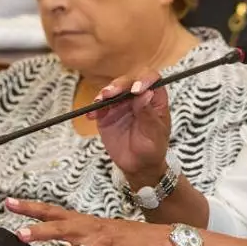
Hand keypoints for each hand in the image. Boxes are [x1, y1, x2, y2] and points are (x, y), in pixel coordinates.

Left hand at [6, 198, 174, 245]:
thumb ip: (81, 238)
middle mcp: (91, 231)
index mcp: (87, 222)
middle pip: (61, 226)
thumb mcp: (103, 233)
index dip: (32, 208)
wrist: (161, 242)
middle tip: (17, 231)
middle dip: (38, 228)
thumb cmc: (132, 239)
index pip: (54, 211)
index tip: (10, 203)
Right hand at [88, 70, 171, 184]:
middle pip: (129, 81)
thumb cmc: (153, 149)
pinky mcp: (108, 114)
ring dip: (105, 93)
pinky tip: (92, 115)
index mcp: (155, 99)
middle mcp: (138, 97)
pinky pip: (100, 107)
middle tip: (110, 93)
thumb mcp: (154, 134)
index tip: (136, 90)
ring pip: (113, 90)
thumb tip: (146, 94)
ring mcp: (121, 104)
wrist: (138, 166)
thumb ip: (148, 115)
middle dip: (119, 85)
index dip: (144, 79)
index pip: (152, 79)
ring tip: (99, 101)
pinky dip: (95, 108)